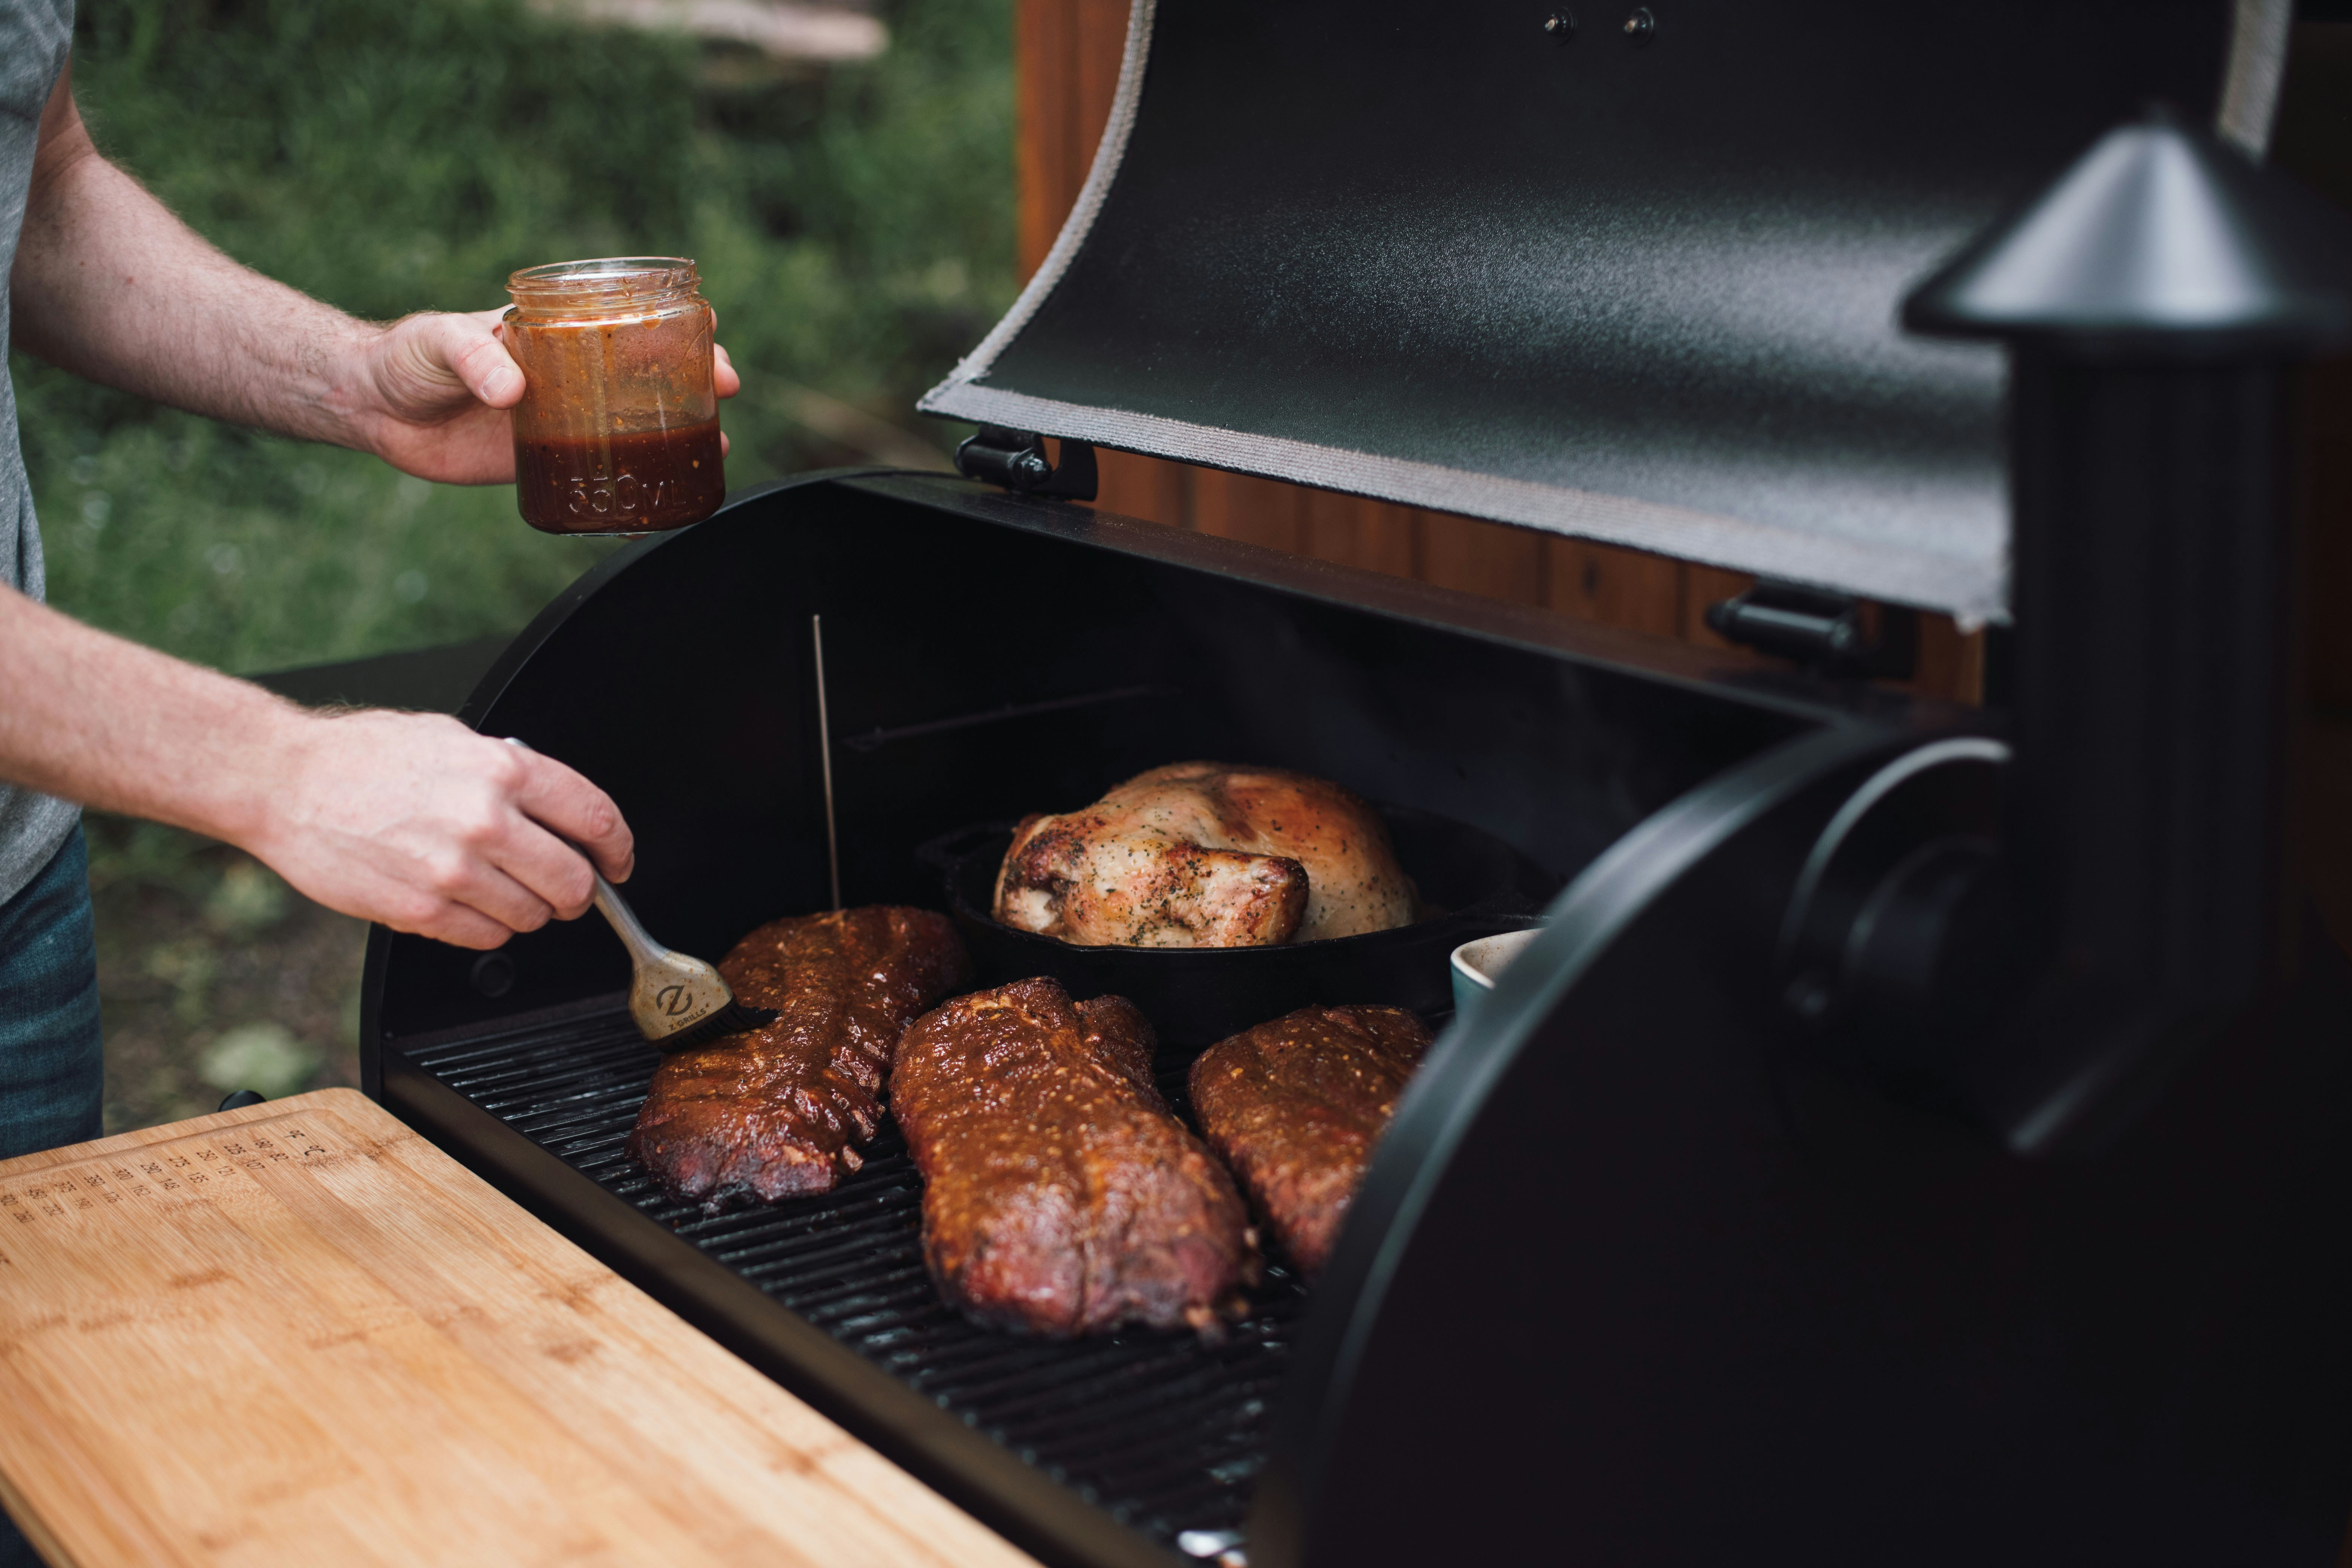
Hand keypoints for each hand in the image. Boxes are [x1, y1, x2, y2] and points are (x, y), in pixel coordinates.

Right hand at [249, 710, 635, 948]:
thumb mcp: (452, 739)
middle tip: (564, 888)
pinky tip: (465, 902)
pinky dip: (487, 927)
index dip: (617, 848)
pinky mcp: (422, 910)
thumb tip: (556, 809)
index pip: (595, 818)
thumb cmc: (364, 757)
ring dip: (528, 910)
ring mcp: (454, 871)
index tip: (616, 862)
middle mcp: (485, 820)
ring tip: (498, 886)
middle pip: (574, 881)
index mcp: (503, 771)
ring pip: (532, 916)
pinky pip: (486, 937)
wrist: (286, 782)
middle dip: (577, 891)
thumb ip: (511, 774)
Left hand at [345, 307, 741, 484]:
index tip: (708, 326)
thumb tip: (512, 389)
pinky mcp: (543, 458)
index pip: (625, 316)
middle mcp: (568, 372)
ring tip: (718, 444)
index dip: (672, 320)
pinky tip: (663, 488)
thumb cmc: (406, 356)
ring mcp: (561, 416)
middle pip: (647, 370)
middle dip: (695, 376)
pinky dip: (635, 475)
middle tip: (725, 388)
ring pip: (635, 419)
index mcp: (553, 333)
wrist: (372, 407)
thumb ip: (474, 357)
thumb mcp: (439, 341)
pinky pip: (599, 466)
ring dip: (680, 430)